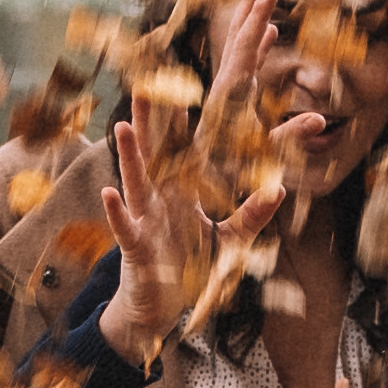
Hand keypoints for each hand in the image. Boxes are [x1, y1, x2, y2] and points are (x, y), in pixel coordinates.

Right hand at [97, 102, 284, 366]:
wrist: (160, 305)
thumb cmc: (190, 269)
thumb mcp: (229, 241)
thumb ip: (252, 216)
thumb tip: (279, 189)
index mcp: (185, 192)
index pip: (188, 148)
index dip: (190, 118)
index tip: (193, 82)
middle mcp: (162, 198)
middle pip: (158, 152)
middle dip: (155, 120)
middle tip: (151, 83)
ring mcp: (145, 219)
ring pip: (137, 181)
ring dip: (130, 156)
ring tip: (123, 126)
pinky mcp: (135, 246)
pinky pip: (125, 227)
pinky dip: (117, 212)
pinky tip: (109, 192)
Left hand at [196, 0, 327, 184]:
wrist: (195, 193)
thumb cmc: (229, 177)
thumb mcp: (263, 157)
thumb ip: (289, 137)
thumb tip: (321, 121)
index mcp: (230, 94)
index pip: (246, 46)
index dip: (259, 16)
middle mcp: (222, 88)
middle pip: (238, 38)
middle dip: (252, 7)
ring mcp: (223, 96)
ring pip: (237, 50)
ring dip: (253, 26)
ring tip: (266, 5)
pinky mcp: (225, 106)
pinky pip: (242, 68)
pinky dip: (256, 49)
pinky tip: (267, 41)